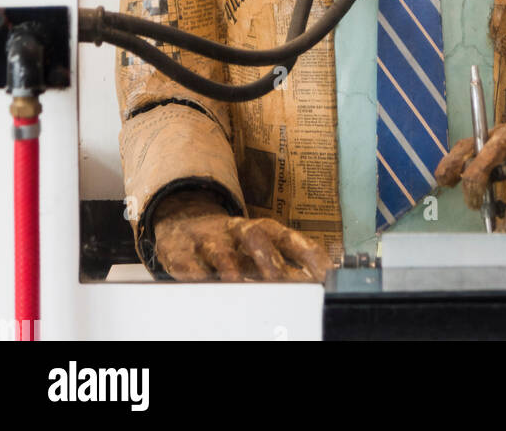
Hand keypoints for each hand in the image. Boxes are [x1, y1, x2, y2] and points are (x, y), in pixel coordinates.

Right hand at [152, 191, 333, 282]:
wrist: (183, 221)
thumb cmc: (231, 243)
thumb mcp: (258, 251)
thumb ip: (285, 265)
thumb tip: (318, 283)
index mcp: (262, 230)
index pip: (290, 238)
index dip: (309, 254)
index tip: (324, 274)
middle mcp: (237, 231)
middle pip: (256, 236)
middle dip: (270, 260)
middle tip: (284, 283)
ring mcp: (209, 240)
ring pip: (220, 248)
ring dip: (229, 264)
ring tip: (237, 281)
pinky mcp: (181, 252)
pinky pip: (186, 262)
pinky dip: (192, 272)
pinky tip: (200, 282)